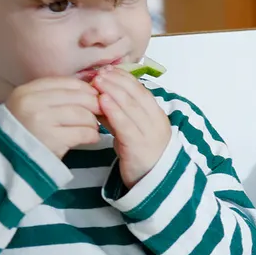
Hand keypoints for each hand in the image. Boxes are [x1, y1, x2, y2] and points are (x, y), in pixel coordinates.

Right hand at [3, 77, 102, 158]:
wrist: (10, 160)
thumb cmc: (26, 131)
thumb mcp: (31, 106)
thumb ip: (55, 95)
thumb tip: (91, 89)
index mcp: (27, 91)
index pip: (66, 82)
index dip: (85, 88)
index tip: (94, 96)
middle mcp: (32, 103)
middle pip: (78, 97)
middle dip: (94, 105)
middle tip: (100, 112)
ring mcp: (41, 121)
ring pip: (83, 114)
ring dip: (93, 122)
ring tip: (92, 127)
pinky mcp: (52, 140)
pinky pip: (83, 133)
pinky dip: (92, 135)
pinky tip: (91, 138)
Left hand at [91, 68, 171, 185]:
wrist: (154, 184)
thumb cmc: (141, 156)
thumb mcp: (132, 132)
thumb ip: (120, 116)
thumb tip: (101, 97)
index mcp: (157, 117)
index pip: (141, 91)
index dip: (125, 79)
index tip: (109, 70)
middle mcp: (156, 122)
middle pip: (136, 96)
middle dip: (117, 82)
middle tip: (100, 72)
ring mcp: (150, 134)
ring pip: (131, 107)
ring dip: (114, 91)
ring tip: (98, 81)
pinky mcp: (139, 146)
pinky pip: (126, 125)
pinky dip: (114, 111)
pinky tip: (102, 101)